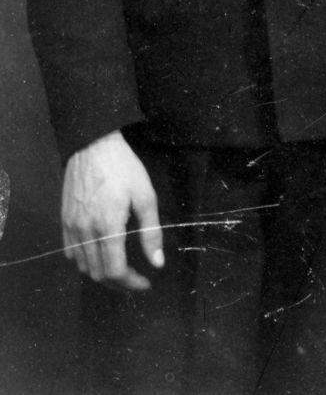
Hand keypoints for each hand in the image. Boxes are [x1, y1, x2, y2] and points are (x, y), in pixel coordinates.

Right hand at [62, 130, 163, 290]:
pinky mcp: (64, 220)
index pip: (115, 271)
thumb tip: (157, 263)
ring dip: (102, 274)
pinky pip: (70, 252)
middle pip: (98, 274)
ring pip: (83, 266)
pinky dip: (85, 261)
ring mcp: (71, 227)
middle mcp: (86, 232)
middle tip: (135, 279)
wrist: (92, 145)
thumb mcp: (145, 195)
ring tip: (120, 269)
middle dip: (119, 283)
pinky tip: (98, 255)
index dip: (131, 283)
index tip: (145, 282)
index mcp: (108, 227)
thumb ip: (151, 232)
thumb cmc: (123, 167)